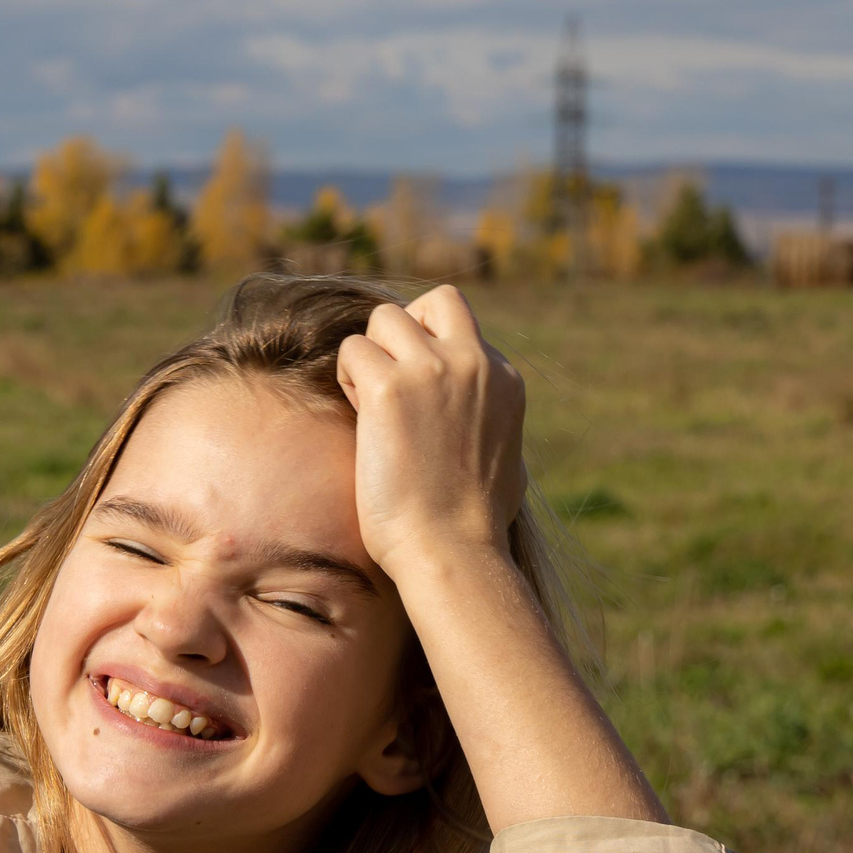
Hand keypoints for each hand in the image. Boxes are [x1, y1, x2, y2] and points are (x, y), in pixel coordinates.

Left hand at [334, 284, 525, 573]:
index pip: (460, 327)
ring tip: (371, 407)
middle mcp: (473, 363)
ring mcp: (432, 370)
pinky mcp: (389, 389)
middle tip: (390, 383)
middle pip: (434, 301)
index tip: (419, 400)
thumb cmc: (472, 523)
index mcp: (503, 378)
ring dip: (369, 356)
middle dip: (405, 331)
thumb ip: (490, 422)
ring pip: (384, 317)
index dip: (430, 354)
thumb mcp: (505, 458)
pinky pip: (352, 351)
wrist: (452, 551)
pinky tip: (360, 419)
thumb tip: (478, 422)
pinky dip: (347, 379)